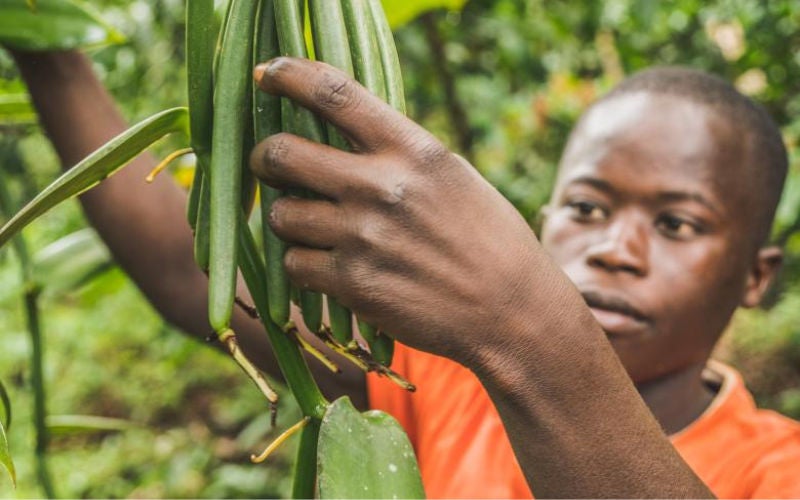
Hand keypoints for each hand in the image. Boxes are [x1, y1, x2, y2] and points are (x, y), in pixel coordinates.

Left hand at [251, 57, 553, 364]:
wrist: (511, 312)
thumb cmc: (490, 240)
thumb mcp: (453, 177)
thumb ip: (400, 154)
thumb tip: (348, 134)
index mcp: (412, 150)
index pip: (334, 93)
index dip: (289, 75)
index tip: (268, 73)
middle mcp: (382, 186)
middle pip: (283, 153)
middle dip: (264, 158)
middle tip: (269, 165)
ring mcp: (363, 237)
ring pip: (281, 215)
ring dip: (288, 221)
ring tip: (312, 228)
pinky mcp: (353, 284)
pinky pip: (294, 265)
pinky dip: (305, 266)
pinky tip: (330, 268)